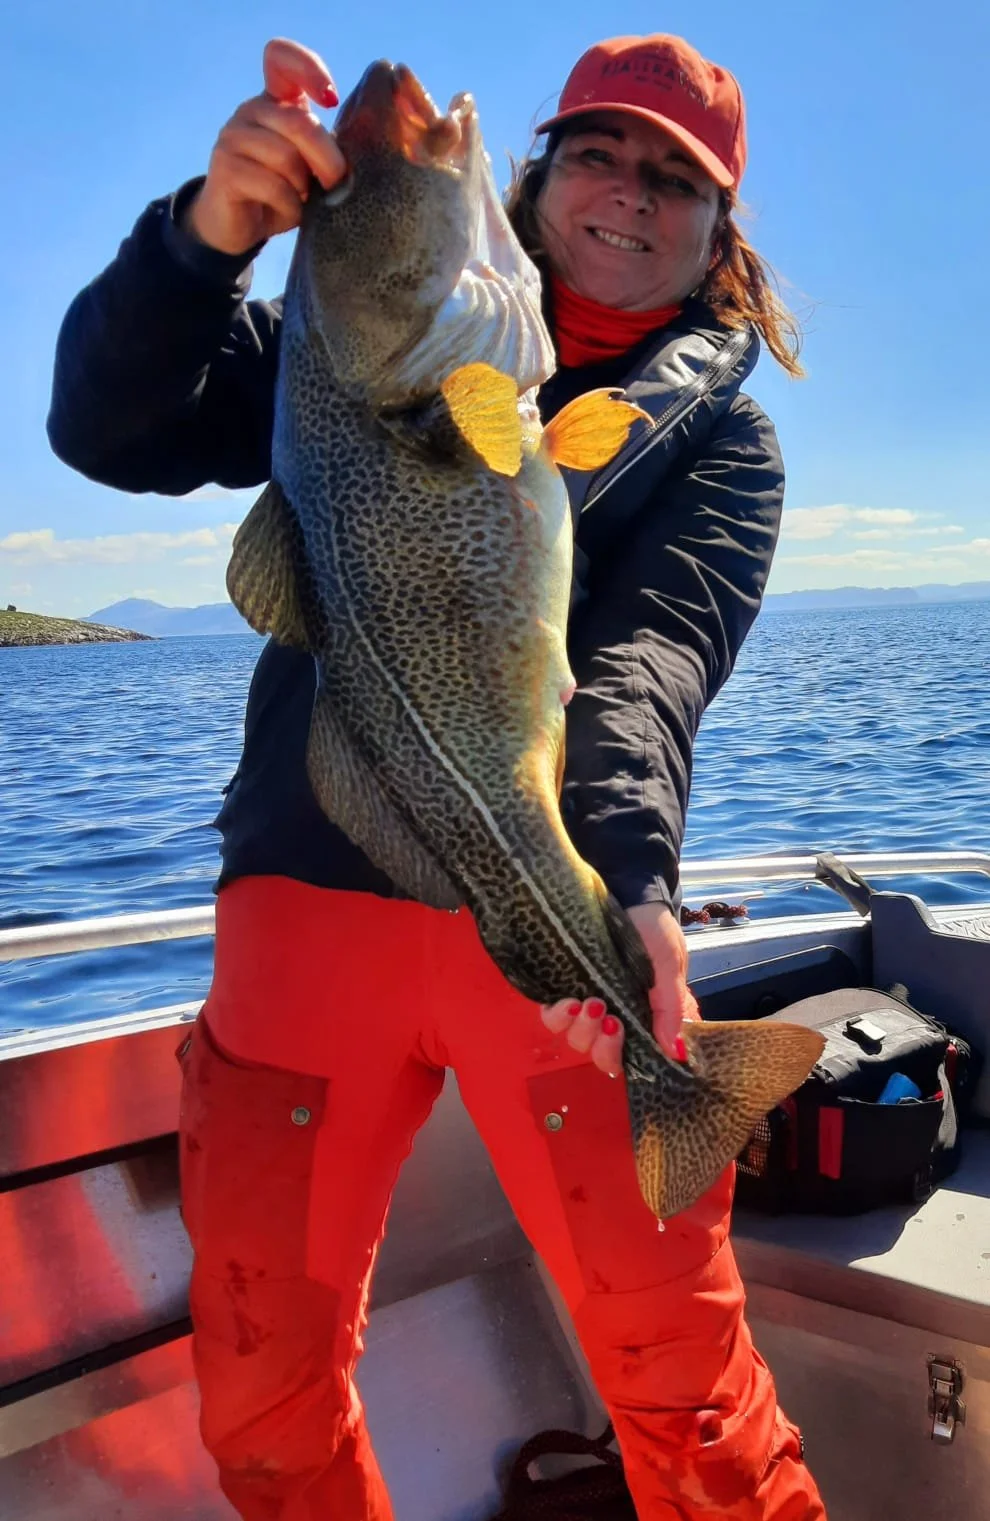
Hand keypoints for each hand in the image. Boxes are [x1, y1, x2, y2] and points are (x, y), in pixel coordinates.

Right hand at [184, 38, 347, 255]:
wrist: (241, 226)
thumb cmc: (284, 192)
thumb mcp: (310, 165)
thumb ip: (326, 147)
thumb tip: (356, 149)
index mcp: (274, 101)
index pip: (282, 58)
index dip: (309, 69)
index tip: (331, 101)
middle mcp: (251, 111)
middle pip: (300, 124)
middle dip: (328, 160)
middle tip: (337, 185)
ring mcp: (233, 136)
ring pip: (286, 157)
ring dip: (306, 187)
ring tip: (304, 199)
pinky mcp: (225, 168)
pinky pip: (273, 185)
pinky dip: (291, 205)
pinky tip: (290, 211)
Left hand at [540, 903, 698, 1077]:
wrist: (630, 894)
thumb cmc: (655, 931)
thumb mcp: (670, 966)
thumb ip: (670, 1008)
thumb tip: (674, 1051)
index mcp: (643, 1019)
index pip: (631, 1058)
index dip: (622, 1057)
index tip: (622, 1034)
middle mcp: (614, 1018)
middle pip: (600, 1055)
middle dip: (602, 1046)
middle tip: (610, 1020)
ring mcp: (587, 1004)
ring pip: (576, 1039)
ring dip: (581, 1029)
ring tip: (591, 1003)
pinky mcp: (564, 987)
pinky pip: (553, 1016)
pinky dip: (558, 1014)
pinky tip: (567, 1000)